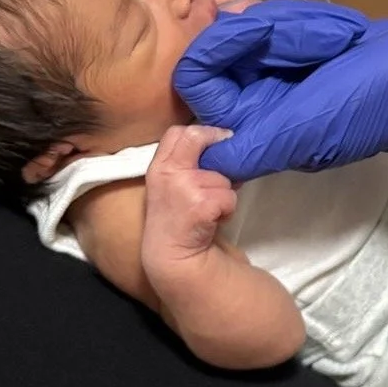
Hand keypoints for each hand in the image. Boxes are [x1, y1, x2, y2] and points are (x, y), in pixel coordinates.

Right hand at [140, 125, 238, 280]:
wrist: (173, 255)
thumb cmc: (178, 217)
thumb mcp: (172, 183)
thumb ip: (187, 163)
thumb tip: (223, 144)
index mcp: (159, 166)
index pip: (177, 132)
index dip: (201, 131)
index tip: (216, 138)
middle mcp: (167, 173)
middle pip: (196, 137)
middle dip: (217, 141)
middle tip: (227, 157)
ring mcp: (183, 187)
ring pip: (222, 175)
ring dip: (225, 190)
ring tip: (211, 206)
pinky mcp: (200, 204)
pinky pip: (229, 196)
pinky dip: (228, 208)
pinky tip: (215, 219)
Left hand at [178, 12, 387, 181]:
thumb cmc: (372, 98)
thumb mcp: (302, 127)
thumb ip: (248, 144)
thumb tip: (201, 156)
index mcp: (259, 129)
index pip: (199, 87)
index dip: (207, 52)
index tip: (232, 22)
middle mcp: (266, 106)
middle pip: (222, 56)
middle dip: (244, 30)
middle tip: (279, 17)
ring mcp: (289, 79)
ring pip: (249, 38)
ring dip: (276, 23)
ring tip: (322, 31)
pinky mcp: (313, 57)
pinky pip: (282, 31)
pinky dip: (296, 22)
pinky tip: (331, 29)